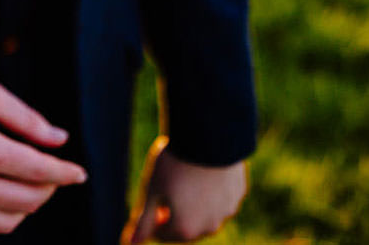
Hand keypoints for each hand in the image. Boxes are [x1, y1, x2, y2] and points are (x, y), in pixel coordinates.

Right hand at [0, 72, 86, 242]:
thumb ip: (27, 118)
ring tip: (25, 186)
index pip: (39, 170)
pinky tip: (0, 201)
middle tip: (50, 173)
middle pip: (29, 200)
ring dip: (26, 207)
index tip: (78, 173)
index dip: (65, 172)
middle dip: (49, 188)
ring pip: (9, 222)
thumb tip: (59, 140)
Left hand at [122, 136, 245, 242]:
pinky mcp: (238, 194)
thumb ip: (143, 221)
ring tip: (184, 177)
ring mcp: (227, 211)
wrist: (208, 134)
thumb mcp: (152, 190)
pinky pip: (221, 199)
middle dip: (174, 213)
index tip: (151, 194)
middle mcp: (209, 227)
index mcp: (185, 229)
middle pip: (185, 227)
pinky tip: (203, 171)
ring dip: (193, 205)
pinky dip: (211, 192)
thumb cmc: (173, 163)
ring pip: (205, 214)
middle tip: (167, 185)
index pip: (162, 234)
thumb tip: (130, 244)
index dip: (153, 215)